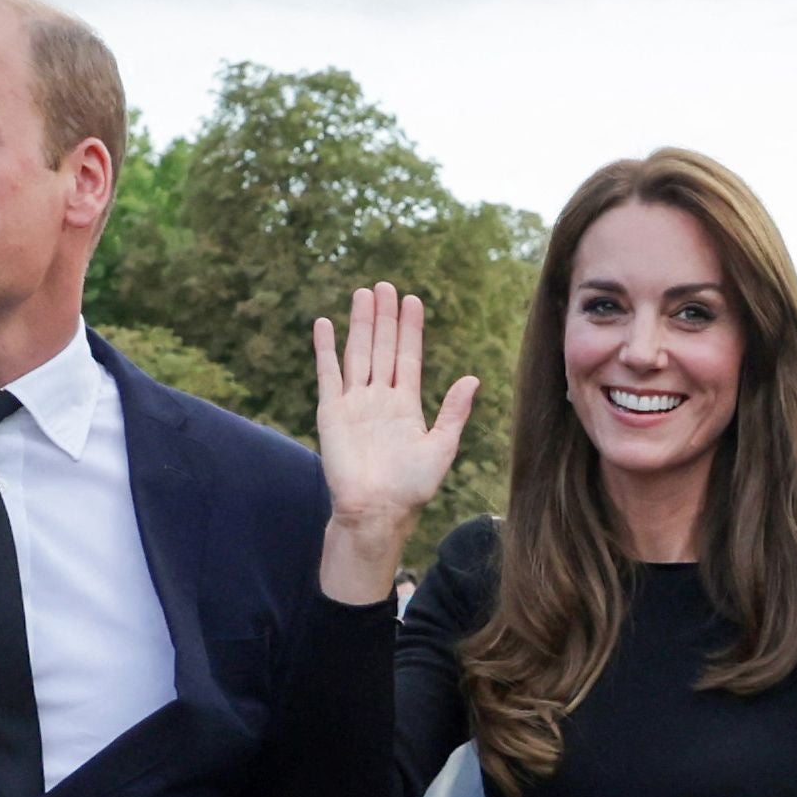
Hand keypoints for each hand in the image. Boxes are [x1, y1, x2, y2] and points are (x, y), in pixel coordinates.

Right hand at [312, 282, 476, 602]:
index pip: (408, 357)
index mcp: (406, 405)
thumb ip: (454, 412)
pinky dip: (325, 349)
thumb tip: (472, 378)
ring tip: (362, 294)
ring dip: (360, 324)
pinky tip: (324, 325)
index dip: (410, 329)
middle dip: (385, 317)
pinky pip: (328, 375)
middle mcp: (379, 398)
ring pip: (358, 353)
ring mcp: (354, 403)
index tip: (413, 301)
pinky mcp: (332, 413)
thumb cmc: (411, 487)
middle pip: (383, 347)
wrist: (377, 511)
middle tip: (385, 285)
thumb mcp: (442, 447)